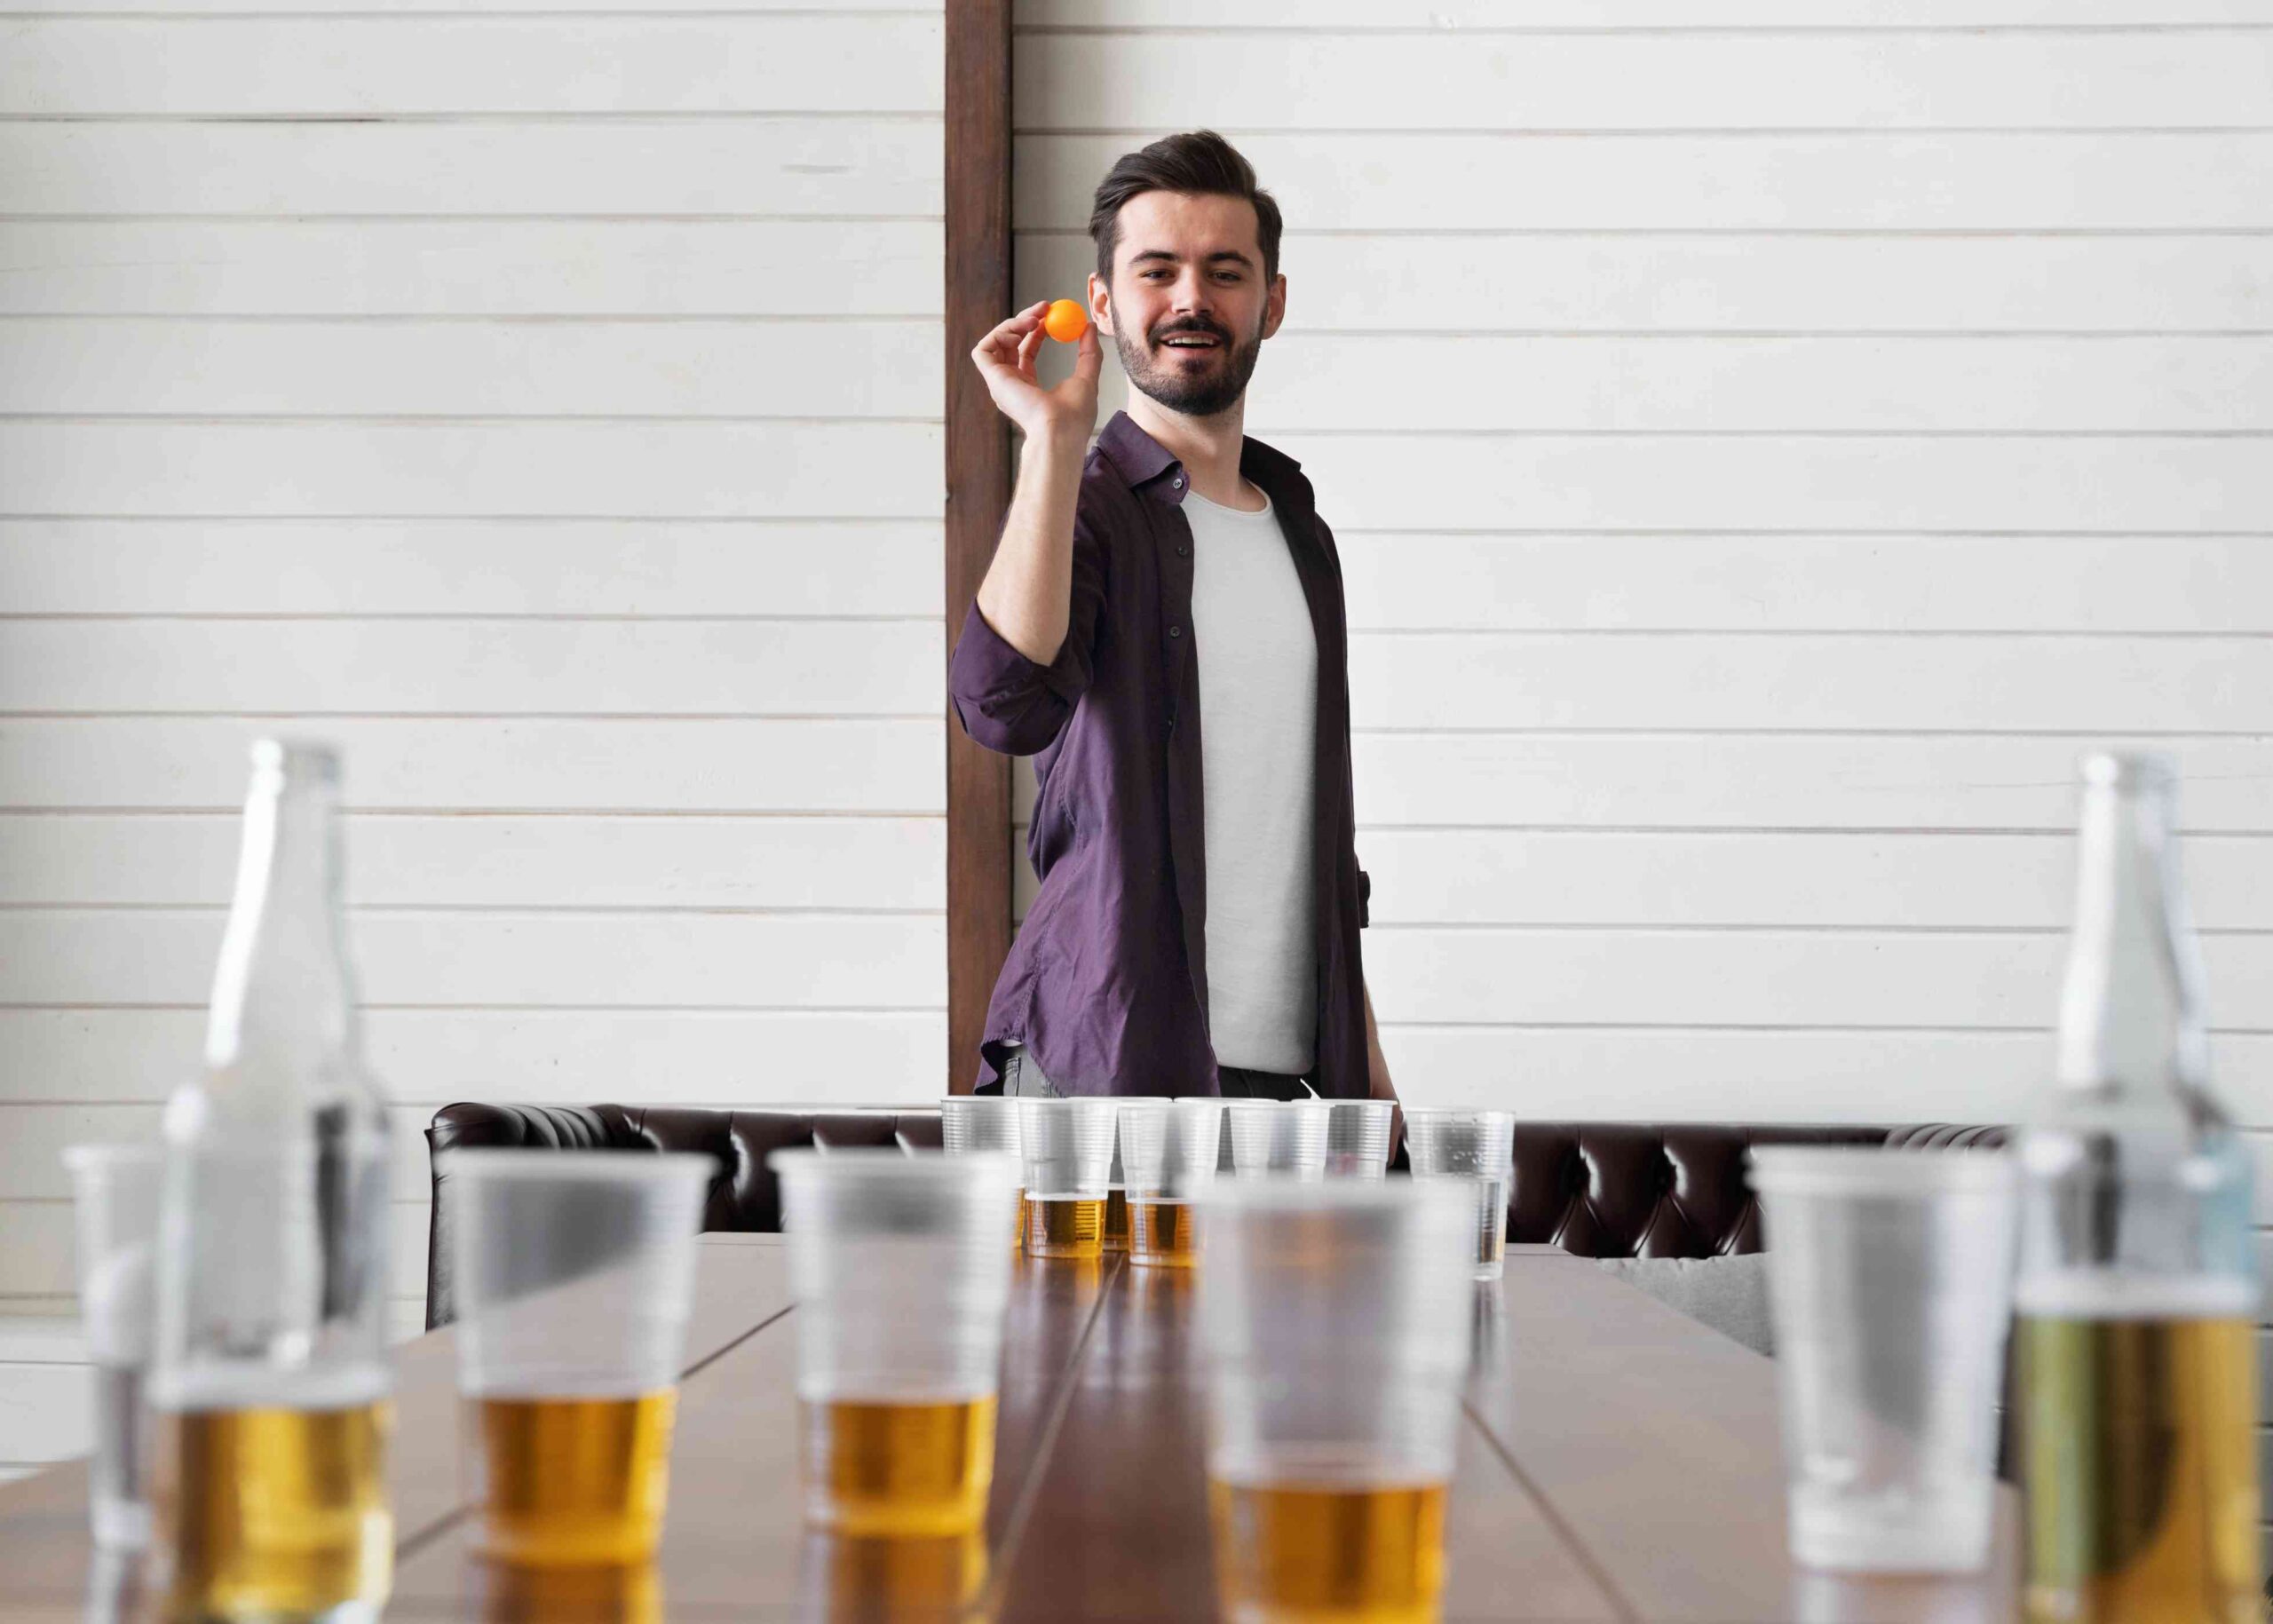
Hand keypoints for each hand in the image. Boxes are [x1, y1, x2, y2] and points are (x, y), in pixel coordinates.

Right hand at [971, 300, 1102, 448]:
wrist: (1061, 430)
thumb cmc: (1074, 415)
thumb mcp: (1087, 376)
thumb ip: (1089, 352)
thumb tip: (1089, 327)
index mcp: (1029, 387)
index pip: (1026, 351)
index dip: (1036, 329)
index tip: (1049, 314)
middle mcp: (1011, 385)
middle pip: (1009, 344)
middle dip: (1024, 320)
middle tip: (1043, 307)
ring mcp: (1000, 383)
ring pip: (995, 343)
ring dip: (1013, 324)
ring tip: (1034, 320)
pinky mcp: (992, 379)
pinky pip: (983, 350)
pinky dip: (998, 335)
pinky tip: (1018, 335)